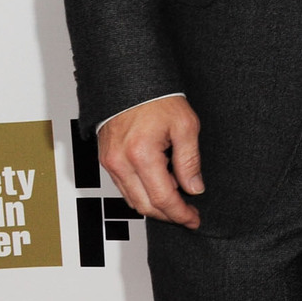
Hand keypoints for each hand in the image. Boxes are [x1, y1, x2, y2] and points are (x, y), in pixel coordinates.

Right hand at [98, 94, 204, 228]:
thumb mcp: (185, 126)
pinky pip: (124, 187)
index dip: (180, 213)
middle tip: (188, 214)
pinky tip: (159, 185)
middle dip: (168, 214)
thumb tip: (194, 188)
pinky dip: (142, 193)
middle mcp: (120, 163)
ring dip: (154, 205)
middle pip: (145, 206)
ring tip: (177, 198)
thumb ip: (189, 161)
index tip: (194, 218)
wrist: (131, 82)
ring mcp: (110, 162)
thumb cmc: (158, 99)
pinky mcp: (106, 160)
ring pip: (132, 200)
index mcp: (141, 154)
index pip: (163, 198)